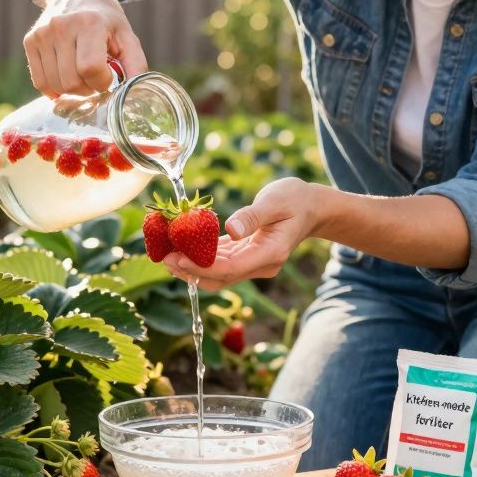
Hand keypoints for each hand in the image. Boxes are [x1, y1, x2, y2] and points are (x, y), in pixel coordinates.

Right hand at [23, 0, 147, 98]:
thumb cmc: (105, 19)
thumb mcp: (126, 35)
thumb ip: (135, 64)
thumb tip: (136, 93)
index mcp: (89, 23)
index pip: (90, 69)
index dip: (102, 82)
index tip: (108, 77)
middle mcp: (61, 26)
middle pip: (71, 82)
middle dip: (87, 90)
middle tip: (95, 80)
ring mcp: (42, 33)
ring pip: (55, 85)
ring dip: (72, 91)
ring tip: (81, 77)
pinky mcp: (30, 41)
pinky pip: (40, 82)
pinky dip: (54, 89)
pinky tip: (66, 79)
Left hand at [165, 178, 324, 290]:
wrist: (313, 207)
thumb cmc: (295, 199)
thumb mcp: (275, 200)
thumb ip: (252, 216)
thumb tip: (231, 230)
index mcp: (271, 253)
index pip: (231, 269)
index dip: (202, 267)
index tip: (178, 258)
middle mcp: (262, 265)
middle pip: (221, 278)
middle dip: (191, 272)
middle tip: (164, 259)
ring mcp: (255, 263)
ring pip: (219, 274)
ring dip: (193, 268)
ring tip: (167, 256)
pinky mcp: (248, 257)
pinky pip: (222, 263)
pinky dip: (202, 258)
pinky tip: (183, 249)